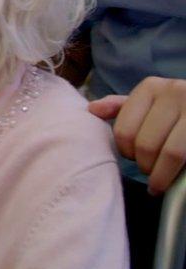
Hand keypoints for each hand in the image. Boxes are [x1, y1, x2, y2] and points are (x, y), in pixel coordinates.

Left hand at [88, 77, 185, 193]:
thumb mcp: (151, 104)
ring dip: (163, 175)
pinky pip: (184, 158)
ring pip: (170, 153)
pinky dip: (175, 175)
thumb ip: (123, 108)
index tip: (133, 158)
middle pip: (145, 144)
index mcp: (152, 87)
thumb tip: (92, 109)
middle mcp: (176, 92)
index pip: (124, 131)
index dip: (126, 152)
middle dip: (146, 165)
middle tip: (151, 172)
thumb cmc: (178, 112)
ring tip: (162, 180)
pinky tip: (175, 182)